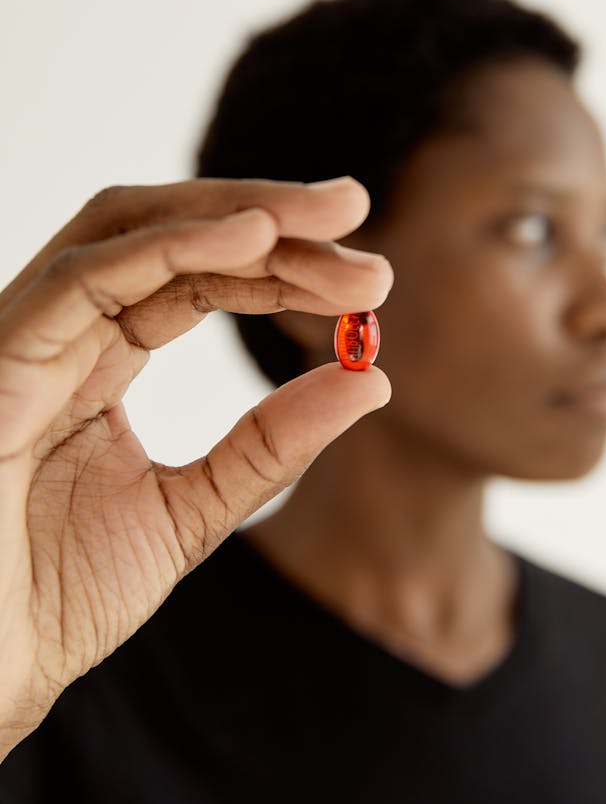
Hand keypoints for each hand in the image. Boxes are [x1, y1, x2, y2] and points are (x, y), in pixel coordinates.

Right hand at [0, 177, 392, 758]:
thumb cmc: (58, 595)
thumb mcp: (192, 508)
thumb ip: (272, 445)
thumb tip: (372, 381)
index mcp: (97, 358)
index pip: (197, 277)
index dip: (281, 263)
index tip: (367, 276)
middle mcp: (61, 332)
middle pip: (168, 233)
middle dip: (268, 215)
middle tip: (356, 208)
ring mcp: (24, 337)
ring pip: (129, 230)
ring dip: (237, 214)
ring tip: (329, 214)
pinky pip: (85, 279)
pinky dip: (170, 247)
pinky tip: (255, 235)